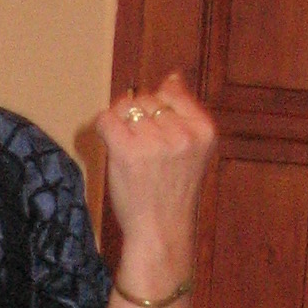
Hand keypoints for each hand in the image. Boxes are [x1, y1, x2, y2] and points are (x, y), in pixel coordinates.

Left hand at [97, 70, 214, 299]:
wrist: (161, 231)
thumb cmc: (172, 193)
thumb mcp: (192, 149)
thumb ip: (184, 112)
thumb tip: (173, 75)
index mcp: (203, 130)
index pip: (171, 92)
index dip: (156, 110)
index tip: (155, 135)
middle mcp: (182, 133)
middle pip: (146, 99)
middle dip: (137, 119)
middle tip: (142, 152)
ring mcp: (155, 141)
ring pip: (125, 107)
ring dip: (120, 125)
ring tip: (130, 153)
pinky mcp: (127, 151)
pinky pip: (106, 119)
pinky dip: (104, 130)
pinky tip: (113, 148)